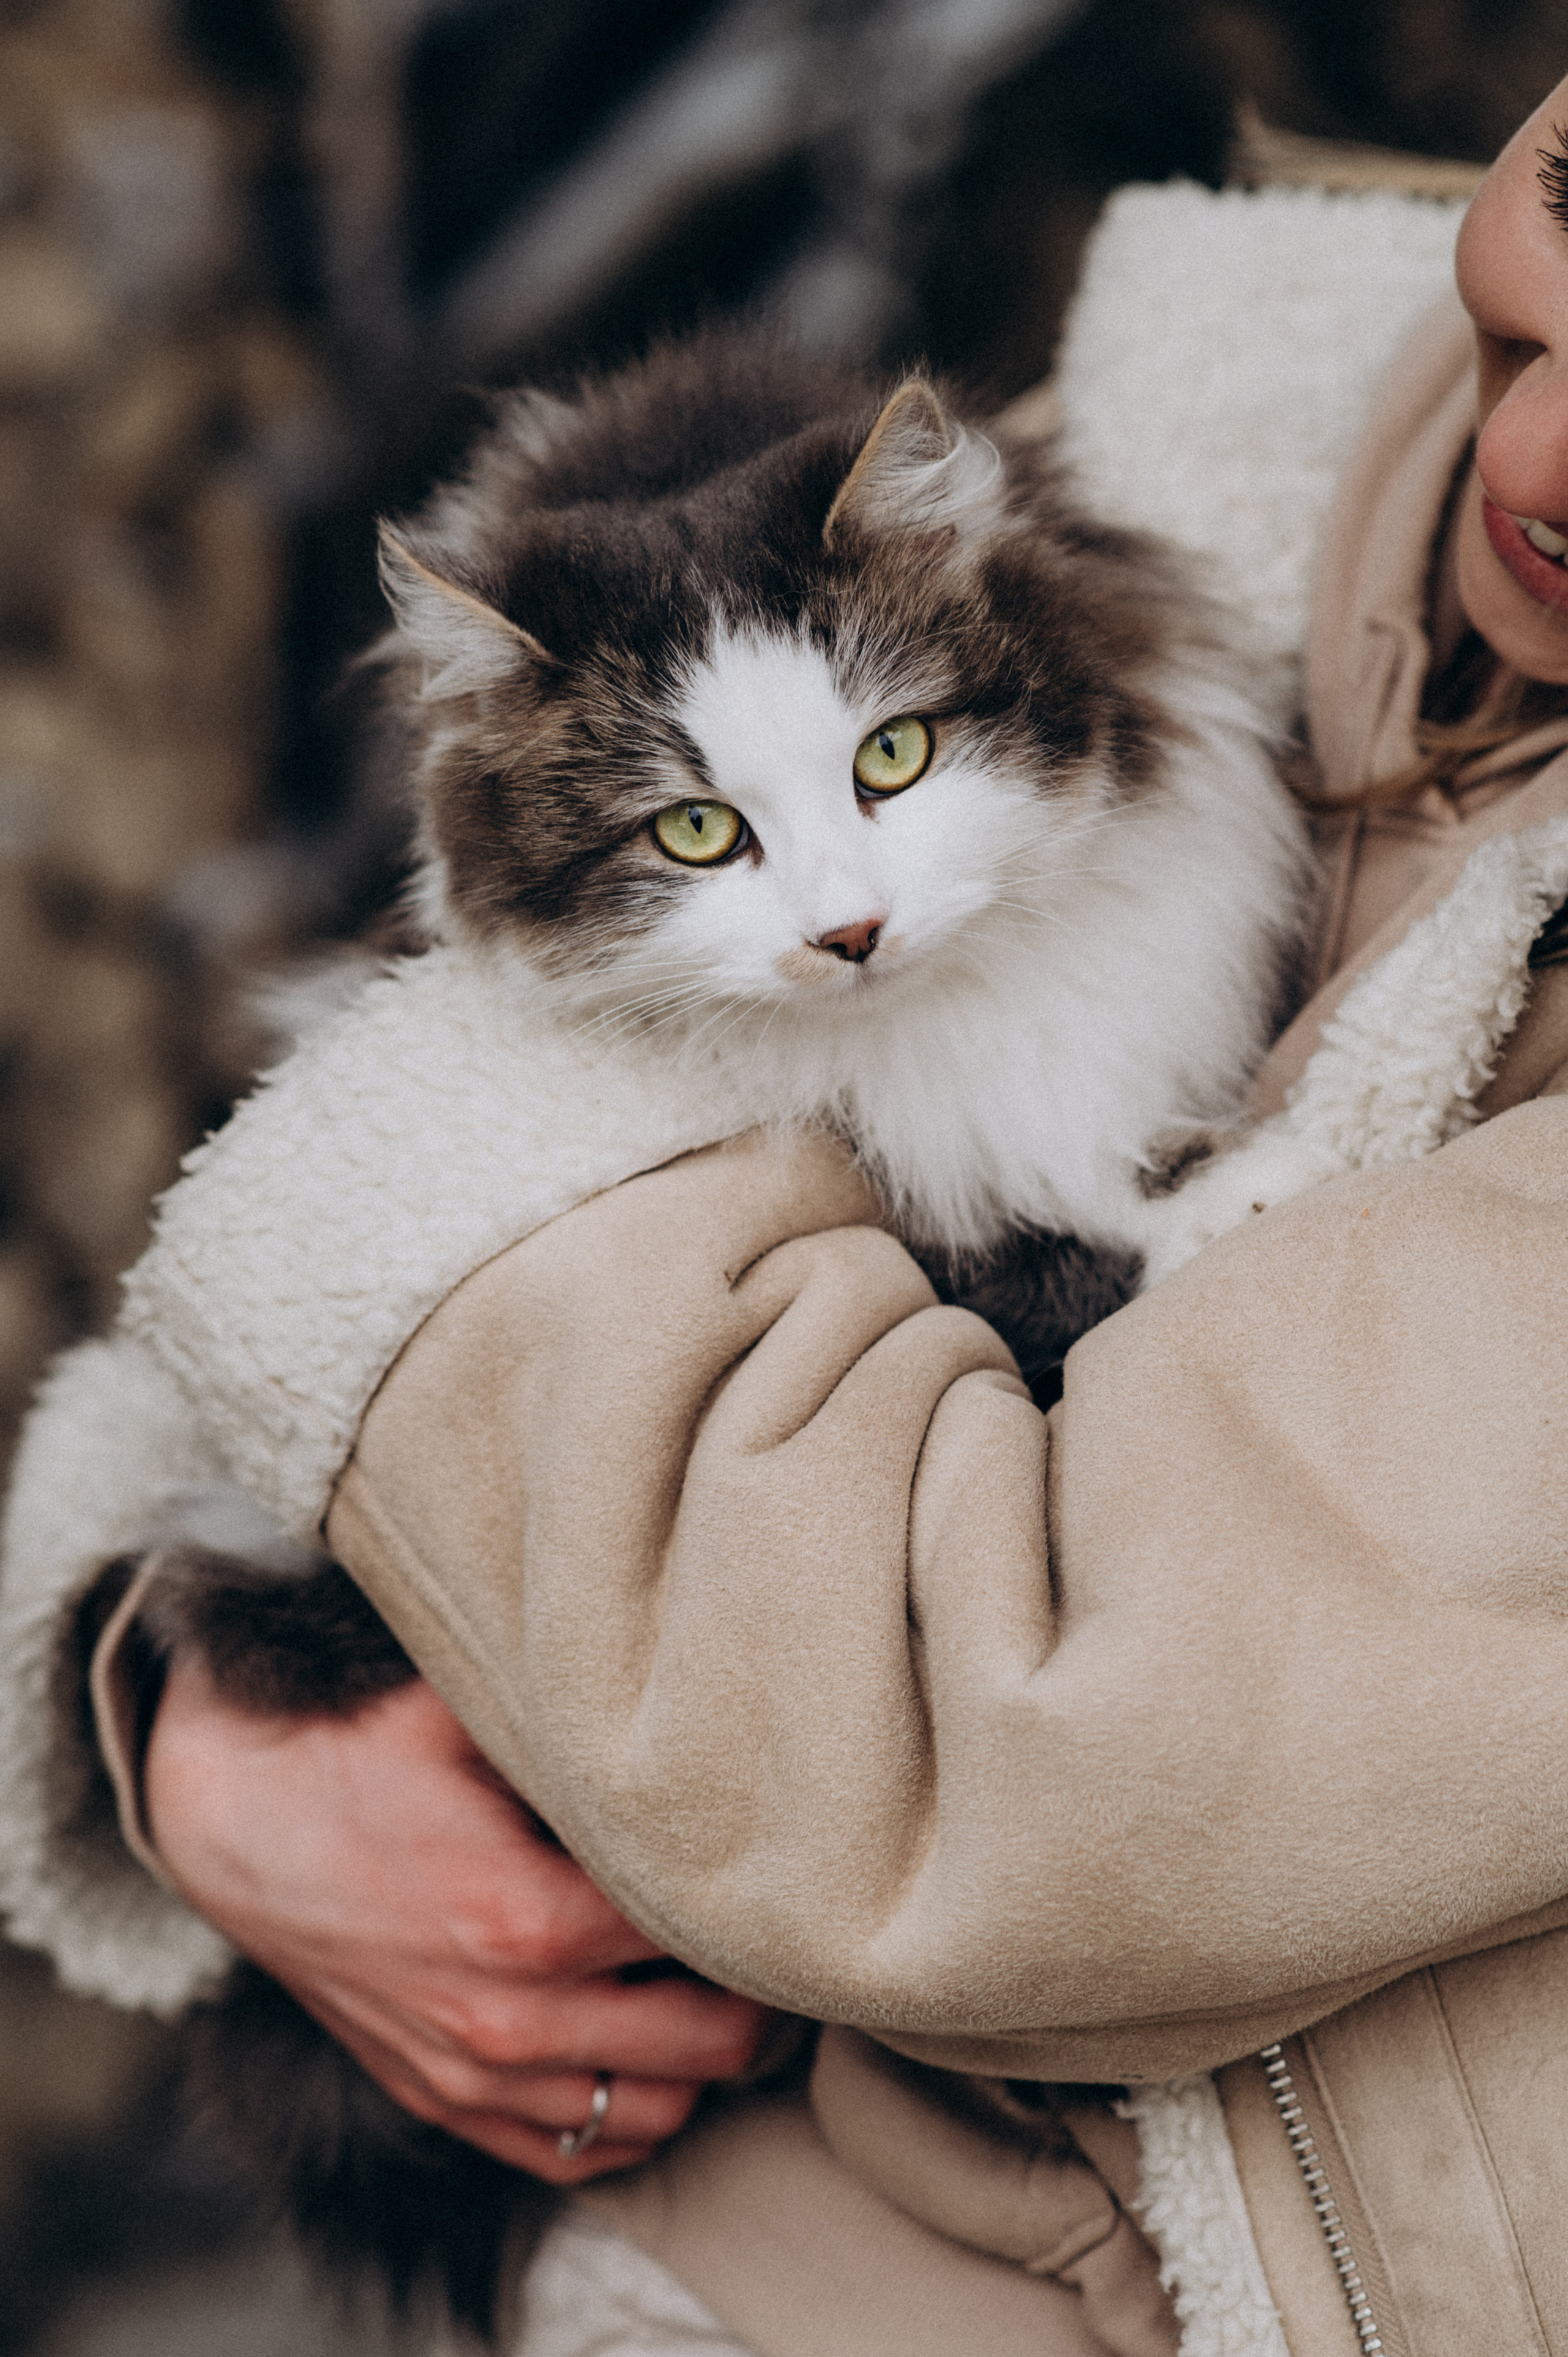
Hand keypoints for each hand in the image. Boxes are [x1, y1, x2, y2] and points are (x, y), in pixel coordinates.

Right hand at [143, 1662, 770, 2180]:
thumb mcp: (472, 1714)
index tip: (770, 1870)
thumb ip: (578, 1736)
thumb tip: (689, 1725)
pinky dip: (625, 2116)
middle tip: (767, 1937)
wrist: (237, 1823)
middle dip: (753, 1994)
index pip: (703, 1938)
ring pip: (652, 2114)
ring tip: (710, 1988)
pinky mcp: (441, 2101)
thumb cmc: (363, 1752)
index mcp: (528, 1916)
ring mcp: (472, 2074)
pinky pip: (575, 2155)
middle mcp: (507, 2017)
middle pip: (708, 2044)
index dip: (751, 1904)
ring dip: (698, 2062)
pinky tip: (643, 2049)